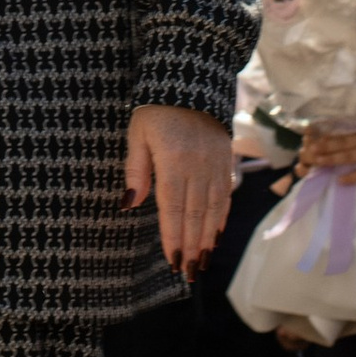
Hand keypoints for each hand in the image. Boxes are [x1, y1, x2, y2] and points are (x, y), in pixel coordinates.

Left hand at [124, 103, 234, 278]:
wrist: (189, 82)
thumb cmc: (155, 110)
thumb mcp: (138, 134)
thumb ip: (136, 169)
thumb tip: (129, 204)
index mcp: (173, 160)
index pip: (173, 207)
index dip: (173, 237)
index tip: (173, 262)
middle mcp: (198, 166)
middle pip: (195, 214)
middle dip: (191, 246)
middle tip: (188, 273)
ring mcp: (215, 165)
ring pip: (213, 210)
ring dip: (207, 239)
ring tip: (202, 263)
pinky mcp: (226, 161)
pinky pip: (225, 197)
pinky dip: (220, 219)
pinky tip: (215, 236)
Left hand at [297, 121, 355, 189]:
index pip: (343, 135)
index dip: (327, 137)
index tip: (312, 139)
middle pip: (341, 144)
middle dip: (323, 147)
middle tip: (306, 150)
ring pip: (347, 156)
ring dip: (331, 159)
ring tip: (316, 161)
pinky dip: (351, 177)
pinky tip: (340, 181)